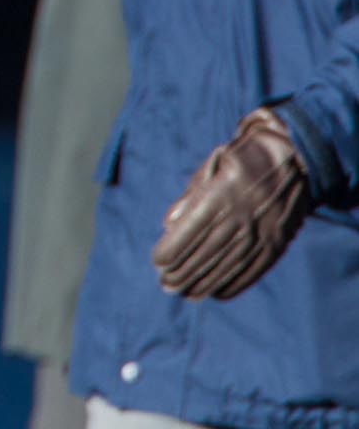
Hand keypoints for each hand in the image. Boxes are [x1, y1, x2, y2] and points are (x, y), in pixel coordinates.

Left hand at [152, 107, 309, 299]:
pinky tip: (217, 293)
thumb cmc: (241, 158)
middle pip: (207, 251)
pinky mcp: (277, 242)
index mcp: (223, 193)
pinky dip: (235, 283)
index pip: (191, 229)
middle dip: (183, 271)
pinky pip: (254, 268)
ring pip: (228, 264)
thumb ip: (190, 196)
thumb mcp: (212, 165)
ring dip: (205, 282)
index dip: (173, 248)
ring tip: (185, 293)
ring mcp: (263, 231)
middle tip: (165, 284)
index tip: (156, 261)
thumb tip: (167, 224)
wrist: (293, 156)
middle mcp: (243, 215)